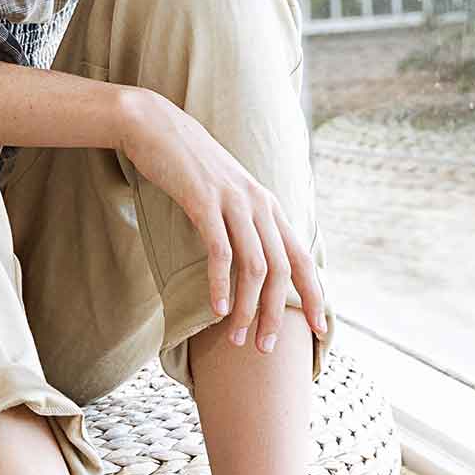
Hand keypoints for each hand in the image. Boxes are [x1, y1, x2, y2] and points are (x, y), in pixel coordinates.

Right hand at [114, 90, 326, 353]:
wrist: (154, 126)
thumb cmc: (185, 164)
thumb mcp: (224, 191)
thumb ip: (241, 219)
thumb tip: (247, 257)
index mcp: (268, 205)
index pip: (302, 257)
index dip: (315, 295)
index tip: (319, 330)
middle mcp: (259, 204)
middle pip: (282, 270)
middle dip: (277, 314)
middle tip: (265, 348)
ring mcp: (233, 202)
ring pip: (254, 266)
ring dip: (249, 308)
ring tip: (238, 338)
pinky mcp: (204, 201)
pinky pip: (219, 251)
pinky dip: (220, 284)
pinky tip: (217, 309)